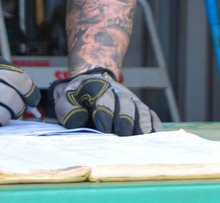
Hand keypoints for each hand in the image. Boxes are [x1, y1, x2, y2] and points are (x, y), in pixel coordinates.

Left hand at [46, 67, 162, 135]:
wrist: (90, 83)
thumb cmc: (76, 98)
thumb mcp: (64, 99)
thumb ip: (67, 109)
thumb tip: (81, 119)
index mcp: (97, 88)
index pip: (104, 99)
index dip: (105, 113)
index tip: (104, 129)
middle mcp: (117, 92)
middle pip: (125, 104)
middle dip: (125, 119)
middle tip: (124, 134)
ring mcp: (130, 99)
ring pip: (140, 108)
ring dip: (142, 122)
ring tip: (143, 136)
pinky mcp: (139, 107)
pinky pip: (150, 114)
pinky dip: (154, 124)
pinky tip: (156, 136)